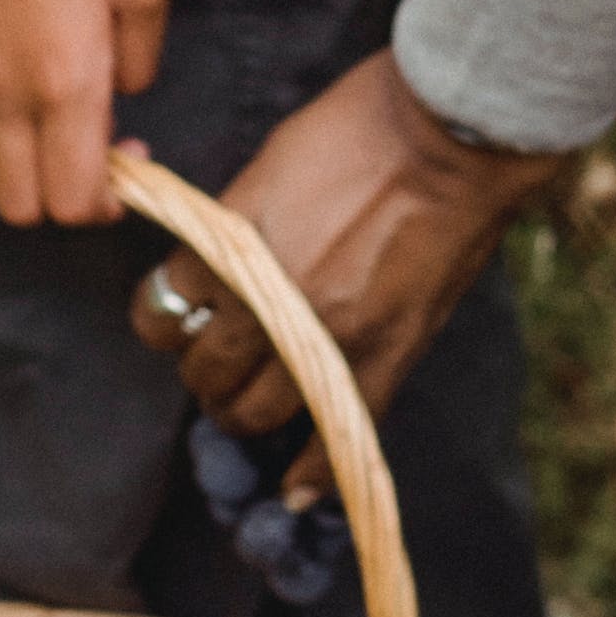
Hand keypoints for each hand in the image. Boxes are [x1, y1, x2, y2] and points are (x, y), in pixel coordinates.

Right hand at [0, 0, 169, 223]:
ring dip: (4, 187)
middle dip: (61, 200)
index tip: (131, 160)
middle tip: (89, 151)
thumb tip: (124, 90)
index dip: (109, 204)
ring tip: (34, 149)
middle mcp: (1, 92)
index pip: (76, 199)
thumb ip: (142, 53)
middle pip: (20, 206)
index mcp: (66, 78)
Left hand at [134, 49, 551, 436]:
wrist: (454, 137)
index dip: (167, 319)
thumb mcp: (269, 165)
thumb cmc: (361, 127)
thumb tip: (215, 262)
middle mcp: (266, 301)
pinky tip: (294, 489)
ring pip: (256, 412)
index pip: (160, 311)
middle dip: (206, 371)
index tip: (184, 316)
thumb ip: (234, 224)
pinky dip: (310, 473)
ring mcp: (326, 338)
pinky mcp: (384, 357)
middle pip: (206, 372)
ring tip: (256, 400)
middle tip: (223, 361)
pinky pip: (336, 436)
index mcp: (230, 246)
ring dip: (245, 412)